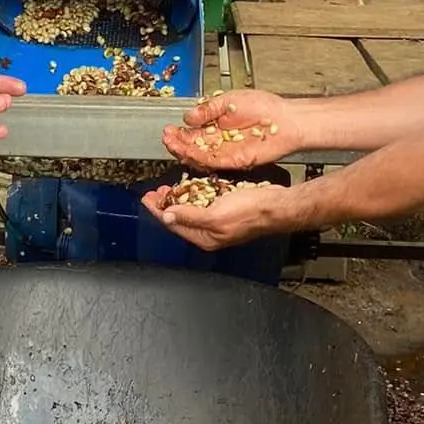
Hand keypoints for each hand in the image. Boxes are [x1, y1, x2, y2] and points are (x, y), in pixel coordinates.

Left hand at [142, 179, 296, 251]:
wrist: (276, 205)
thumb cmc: (252, 213)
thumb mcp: (215, 215)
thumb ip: (189, 216)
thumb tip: (167, 216)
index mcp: (205, 238)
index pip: (172, 224)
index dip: (157, 210)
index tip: (147, 199)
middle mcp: (210, 232)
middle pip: (180, 218)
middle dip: (166, 204)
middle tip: (155, 192)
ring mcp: (218, 221)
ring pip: (192, 209)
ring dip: (179, 198)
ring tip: (169, 189)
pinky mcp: (227, 209)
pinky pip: (205, 202)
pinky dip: (196, 194)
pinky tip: (192, 186)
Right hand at [163, 91, 295, 172]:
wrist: (286, 121)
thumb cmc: (265, 107)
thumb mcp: (230, 100)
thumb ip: (208, 109)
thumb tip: (188, 116)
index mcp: (216, 125)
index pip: (192, 132)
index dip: (179, 132)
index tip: (168, 129)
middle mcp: (218, 141)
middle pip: (191, 145)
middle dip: (176, 142)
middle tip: (166, 137)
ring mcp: (225, 152)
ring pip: (198, 155)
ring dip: (183, 151)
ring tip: (172, 144)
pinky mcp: (233, 162)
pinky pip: (211, 162)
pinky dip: (198, 158)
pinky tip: (188, 152)